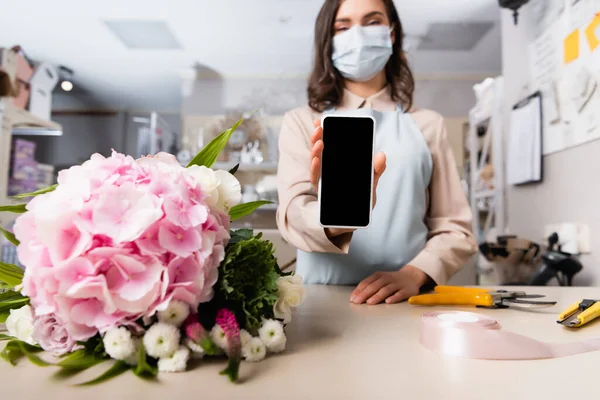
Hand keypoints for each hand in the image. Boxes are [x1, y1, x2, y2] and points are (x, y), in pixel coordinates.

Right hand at [310, 119, 386, 237]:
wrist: (350, 226)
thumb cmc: (360, 205)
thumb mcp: (371, 186)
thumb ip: (375, 171)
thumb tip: (382, 154)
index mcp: (338, 167)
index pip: (330, 147)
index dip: (324, 134)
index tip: (320, 121)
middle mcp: (328, 173)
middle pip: (321, 152)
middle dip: (318, 138)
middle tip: (318, 126)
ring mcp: (324, 183)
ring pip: (316, 163)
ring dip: (316, 151)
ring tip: (318, 140)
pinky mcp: (322, 194)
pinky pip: (317, 180)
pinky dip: (316, 169)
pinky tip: (316, 160)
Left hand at [350, 266, 428, 304]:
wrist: (412, 276)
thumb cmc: (391, 280)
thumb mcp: (380, 279)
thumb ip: (369, 286)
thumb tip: (355, 296)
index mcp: (379, 275)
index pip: (367, 282)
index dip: (359, 290)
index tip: (352, 299)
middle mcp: (387, 278)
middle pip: (375, 286)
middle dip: (365, 294)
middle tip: (357, 302)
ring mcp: (397, 284)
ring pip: (386, 289)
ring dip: (377, 296)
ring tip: (370, 302)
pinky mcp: (407, 290)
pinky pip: (400, 294)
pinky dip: (394, 297)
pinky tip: (388, 302)